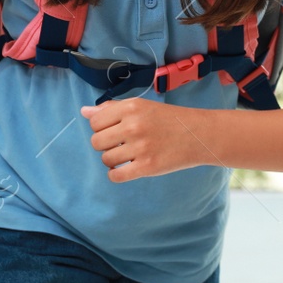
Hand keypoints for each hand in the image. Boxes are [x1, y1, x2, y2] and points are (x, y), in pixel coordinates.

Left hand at [80, 96, 211, 181]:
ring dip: (112, 160)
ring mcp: (141, 147)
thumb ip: (111, 109)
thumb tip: (84, 112)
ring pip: (106, 159)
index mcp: (131, 108)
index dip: (101, 128)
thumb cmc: (167, 119)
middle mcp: (134, 126)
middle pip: (97, 142)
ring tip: (126, 155)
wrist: (198, 134)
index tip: (113, 131)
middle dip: (105, 145)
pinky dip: (116, 175)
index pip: (95, 122)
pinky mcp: (147, 167)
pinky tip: (125, 169)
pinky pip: (116, 176)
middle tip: (120, 144)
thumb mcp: (141, 106)